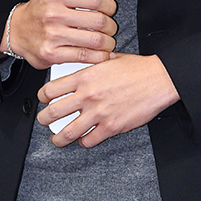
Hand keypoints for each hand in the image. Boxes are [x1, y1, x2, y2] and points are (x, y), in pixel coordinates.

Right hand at [0, 0, 117, 69]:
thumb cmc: (38, 9)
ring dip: (108, 43)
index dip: (110, 6)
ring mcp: (53, 35)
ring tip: (108, 41)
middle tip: (111, 27)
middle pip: (98, 21)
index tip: (111, 9)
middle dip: (111, 26)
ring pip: (94, 40)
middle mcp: (54, 15)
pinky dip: (98, 57)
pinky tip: (101, 54)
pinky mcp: (52, 54)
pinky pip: (83, 56)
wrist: (16, 30)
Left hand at [37, 52, 179, 146]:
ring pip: (67, 132)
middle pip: (53, 112)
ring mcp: (98, 113)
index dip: (42, 96)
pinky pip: (89, 140)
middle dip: (43, 119)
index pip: (50, 89)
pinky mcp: (111, 127)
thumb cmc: (137, 68)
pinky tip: (84, 139)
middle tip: (43, 121)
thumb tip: (81, 66)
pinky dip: (84, 141)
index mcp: (85, 77)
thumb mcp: (108, 58)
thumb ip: (91, 64)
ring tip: (56, 139)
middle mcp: (88, 96)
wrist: (159, 79)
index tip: (43, 99)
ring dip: (58, 138)